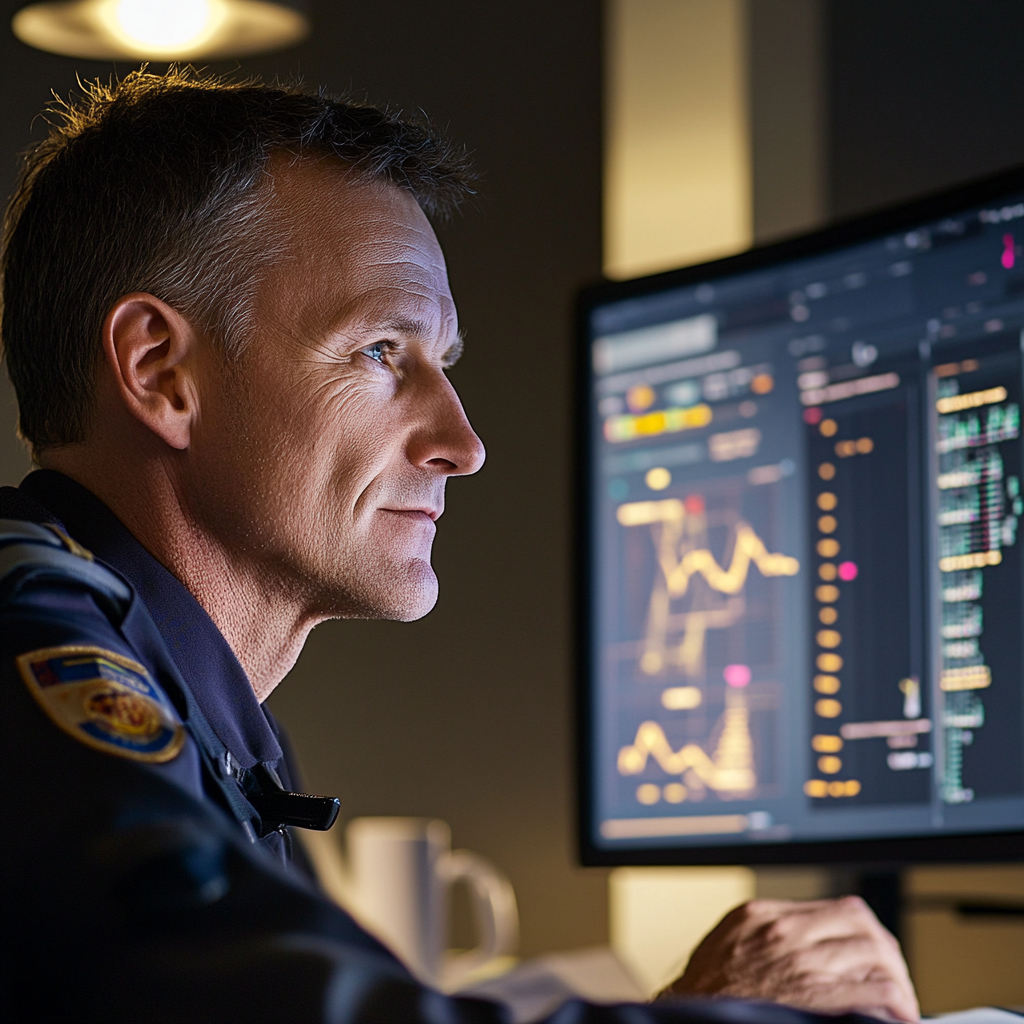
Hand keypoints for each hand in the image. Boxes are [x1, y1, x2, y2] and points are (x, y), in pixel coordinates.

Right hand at [657, 896, 918, 1021]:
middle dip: (885, 952)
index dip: (863, 932)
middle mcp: (785, 933)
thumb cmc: (704, 996)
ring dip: (896, 980)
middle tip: (893, 977)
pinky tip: (896, 1018)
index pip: (836, 909)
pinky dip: (895, 1005)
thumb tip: (805, 943)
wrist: (687, 1020)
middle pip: (861, 925)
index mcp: (761, 917)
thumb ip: (764, 937)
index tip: (871, 951)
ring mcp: (801, 964)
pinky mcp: (817, 998)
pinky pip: (876, 992)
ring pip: (875, 954)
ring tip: (899, 1003)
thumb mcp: (727, 946)